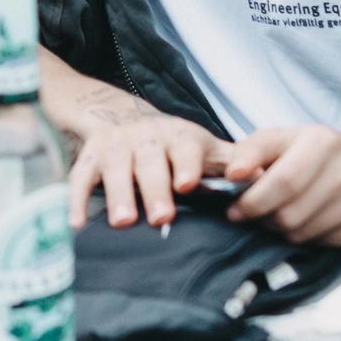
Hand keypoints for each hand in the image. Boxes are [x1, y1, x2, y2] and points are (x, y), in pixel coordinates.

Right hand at [66, 94, 230, 230]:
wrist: (122, 116)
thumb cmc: (174, 145)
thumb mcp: (204, 148)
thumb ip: (232, 163)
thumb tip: (265, 178)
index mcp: (178, 137)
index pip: (185, 148)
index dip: (187, 165)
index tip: (189, 184)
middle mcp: (145, 139)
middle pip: (149, 162)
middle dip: (155, 188)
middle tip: (162, 216)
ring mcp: (115, 146)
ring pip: (114, 168)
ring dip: (118, 193)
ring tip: (123, 222)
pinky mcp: (89, 156)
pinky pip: (80, 176)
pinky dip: (75, 199)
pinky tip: (77, 224)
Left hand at [223, 127, 340, 246]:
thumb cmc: (313, 151)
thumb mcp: (281, 138)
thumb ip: (251, 150)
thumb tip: (232, 175)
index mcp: (323, 142)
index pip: (284, 181)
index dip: (253, 201)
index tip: (234, 209)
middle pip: (290, 214)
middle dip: (262, 219)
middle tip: (252, 215)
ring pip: (302, 234)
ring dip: (280, 230)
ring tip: (278, 215)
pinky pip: (320, 245)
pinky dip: (304, 238)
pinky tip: (304, 221)